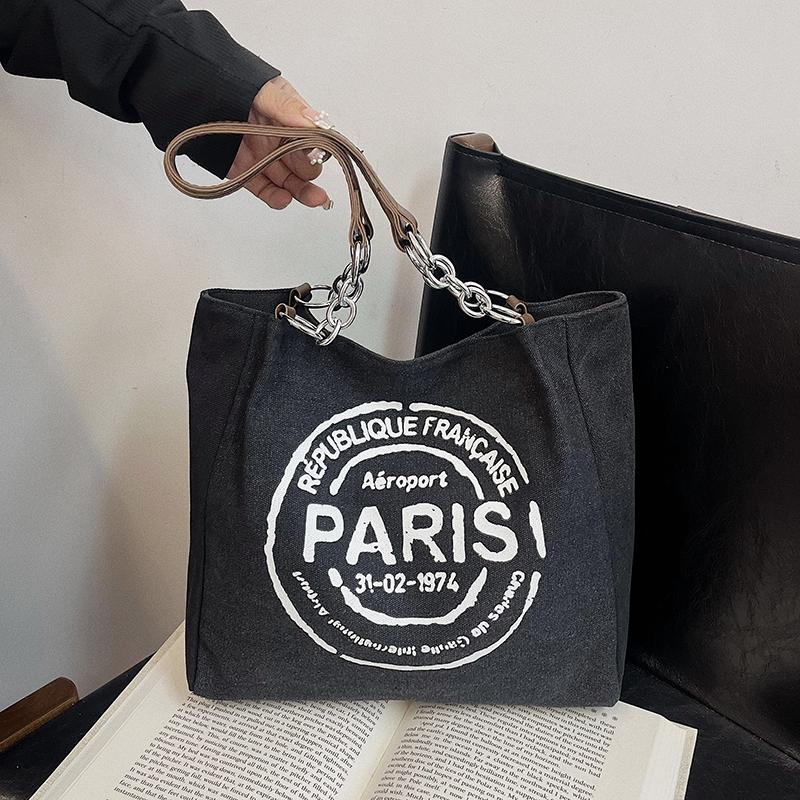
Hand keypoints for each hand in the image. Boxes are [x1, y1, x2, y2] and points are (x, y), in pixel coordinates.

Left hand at [227, 76, 331, 209]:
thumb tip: (314, 122)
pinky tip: (284, 199)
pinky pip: (266, 191)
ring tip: (313, 198)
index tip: (316, 153)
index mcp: (291, 120)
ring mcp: (266, 159)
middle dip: (311, 172)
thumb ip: (287, 107)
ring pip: (291, 182)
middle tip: (310, 173)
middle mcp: (281, 141)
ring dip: (303, 192)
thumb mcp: (263, 92)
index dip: (316, 148)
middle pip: (305, 165)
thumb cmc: (230, 85)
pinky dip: (276, 198)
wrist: (193, 94)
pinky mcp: (248, 173)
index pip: (313, 140)